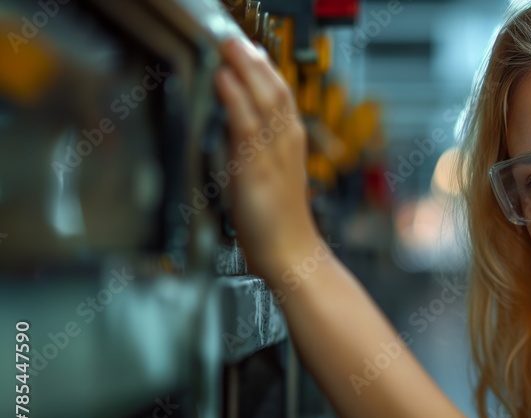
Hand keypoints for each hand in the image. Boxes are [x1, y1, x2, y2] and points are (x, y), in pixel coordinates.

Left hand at [213, 37, 318, 283]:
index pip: (279, 93)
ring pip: (265, 98)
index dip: (262, 67)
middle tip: (235, 35)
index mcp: (289, 142)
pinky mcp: (259, 166)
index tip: (246, 47)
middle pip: (275, 88)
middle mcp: (286, 141)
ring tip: (230, 44)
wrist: (290, 254)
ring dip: (246, 68)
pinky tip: (225, 79)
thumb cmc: (275, 221)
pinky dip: (236, 98)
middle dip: (254, 58)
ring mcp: (275, 152)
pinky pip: (247, 124)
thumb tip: (232, 121)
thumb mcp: (261, 174)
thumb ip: (249, 146)